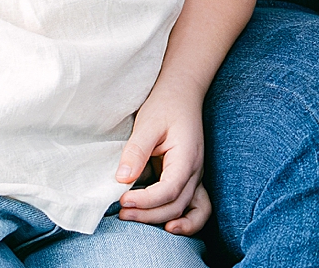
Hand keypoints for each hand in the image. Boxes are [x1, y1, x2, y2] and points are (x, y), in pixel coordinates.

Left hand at [115, 84, 208, 231]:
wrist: (181, 93)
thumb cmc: (165, 105)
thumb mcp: (148, 124)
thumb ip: (136, 152)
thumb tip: (122, 179)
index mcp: (187, 157)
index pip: (169, 190)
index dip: (146, 200)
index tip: (122, 199)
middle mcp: (196, 170)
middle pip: (176, 205)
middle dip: (148, 215)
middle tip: (122, 213)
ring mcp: (196, 176)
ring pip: (189, 209)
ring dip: (167, 220)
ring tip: (143, 223)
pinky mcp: (189, 178)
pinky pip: (195, 206)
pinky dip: (185, 219)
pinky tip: (166, 225)